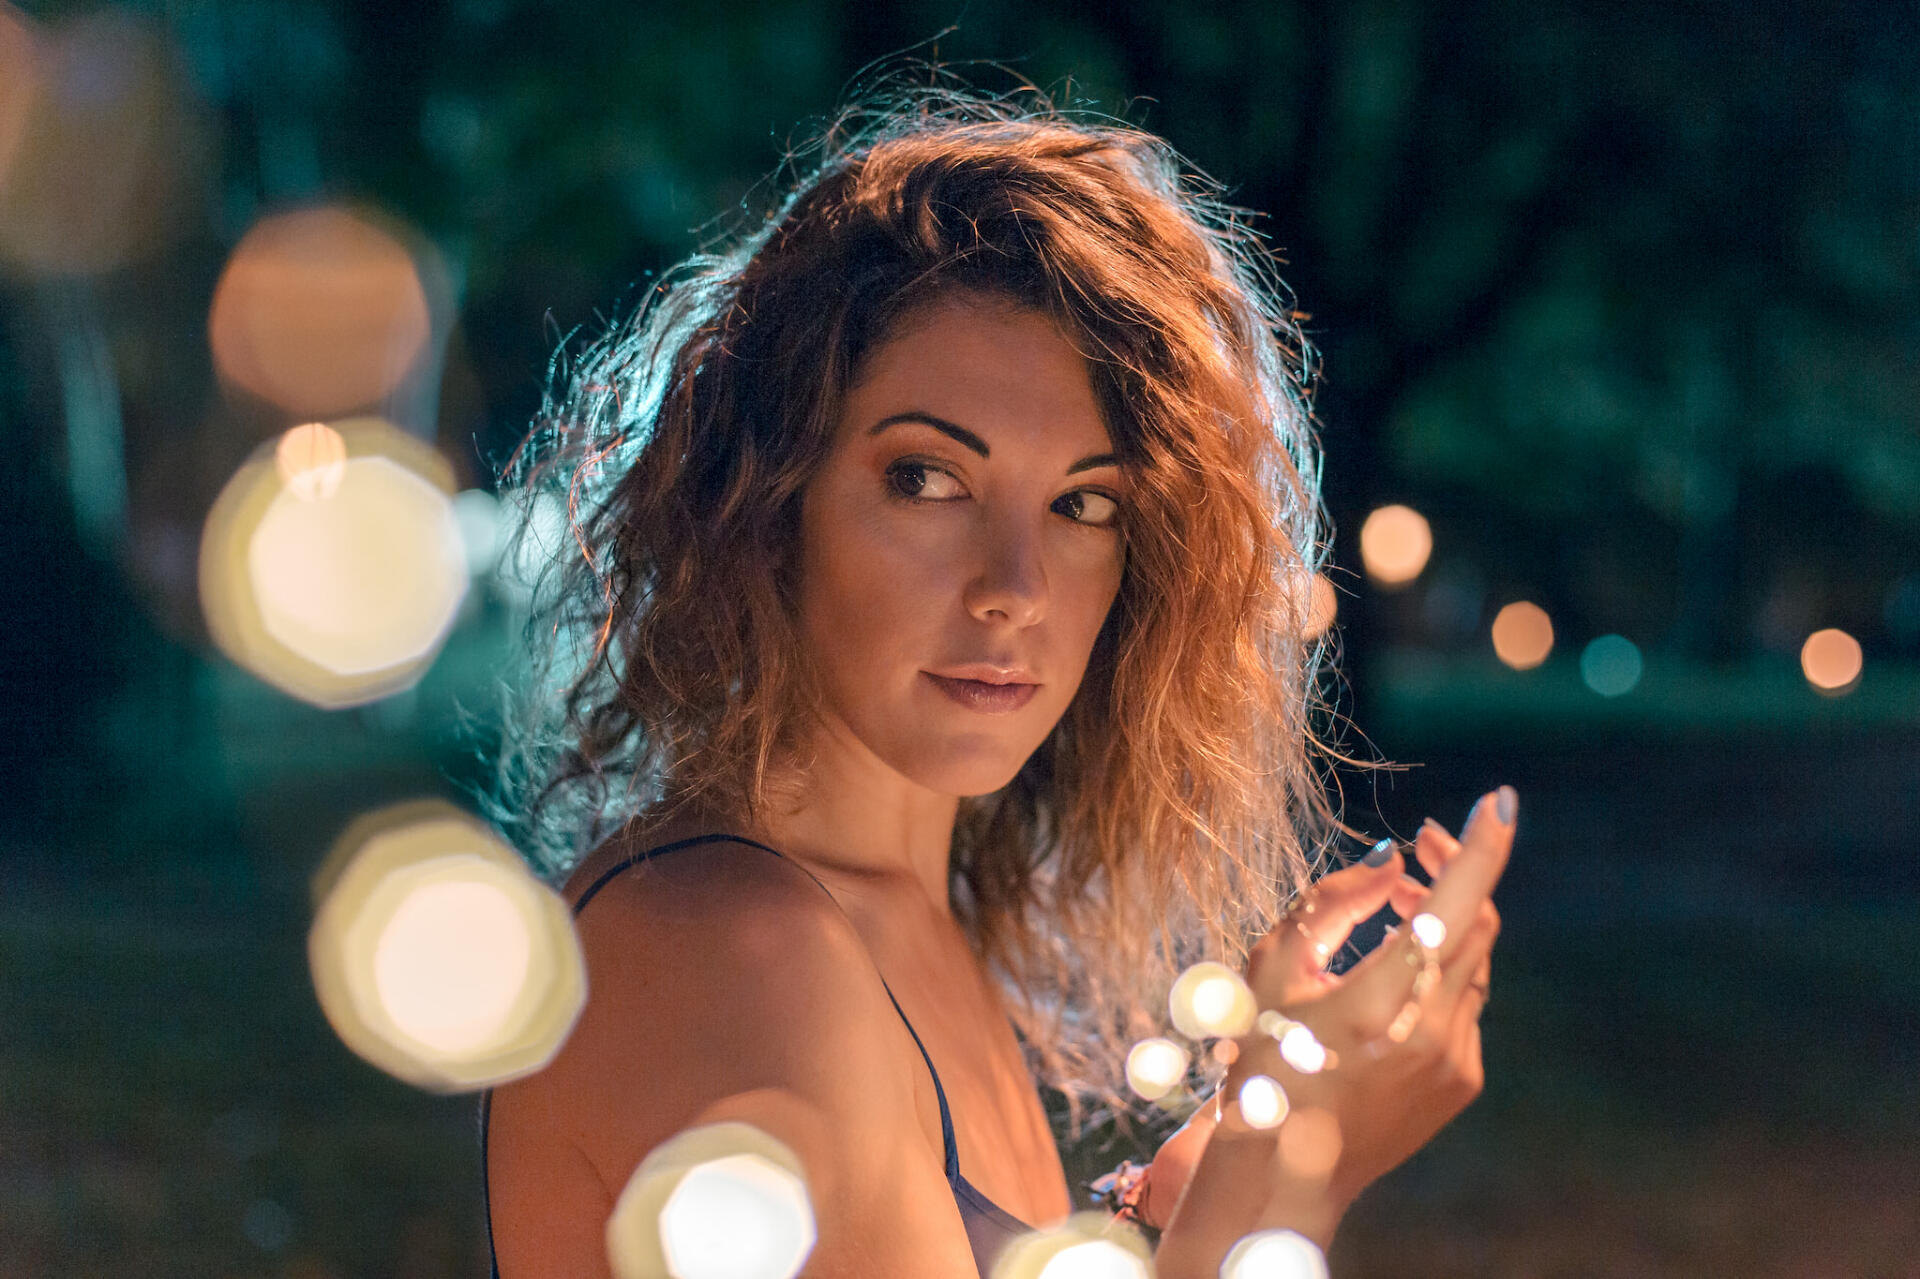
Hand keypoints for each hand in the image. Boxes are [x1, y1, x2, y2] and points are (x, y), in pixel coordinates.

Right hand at [1151, 787, 1514, 1268]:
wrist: (1283, 1171)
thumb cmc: (1260, 1059)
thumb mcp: (1272, 968)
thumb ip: (1332, 903)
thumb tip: (1390, 858)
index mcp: (1382, 997)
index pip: (1456, 902)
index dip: (1483, 845)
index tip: (1499, 799)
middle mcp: (1433, 1029)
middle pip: (1476, 923)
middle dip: (1455, 872)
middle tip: (1416, 848)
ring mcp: (1455, 1061)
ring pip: (1473, 963)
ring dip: (1446, 922)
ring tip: (1395, 908)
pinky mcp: (1461, 1082)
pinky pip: (1465, 1005)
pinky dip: (1441, 971)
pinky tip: (1394, 977)